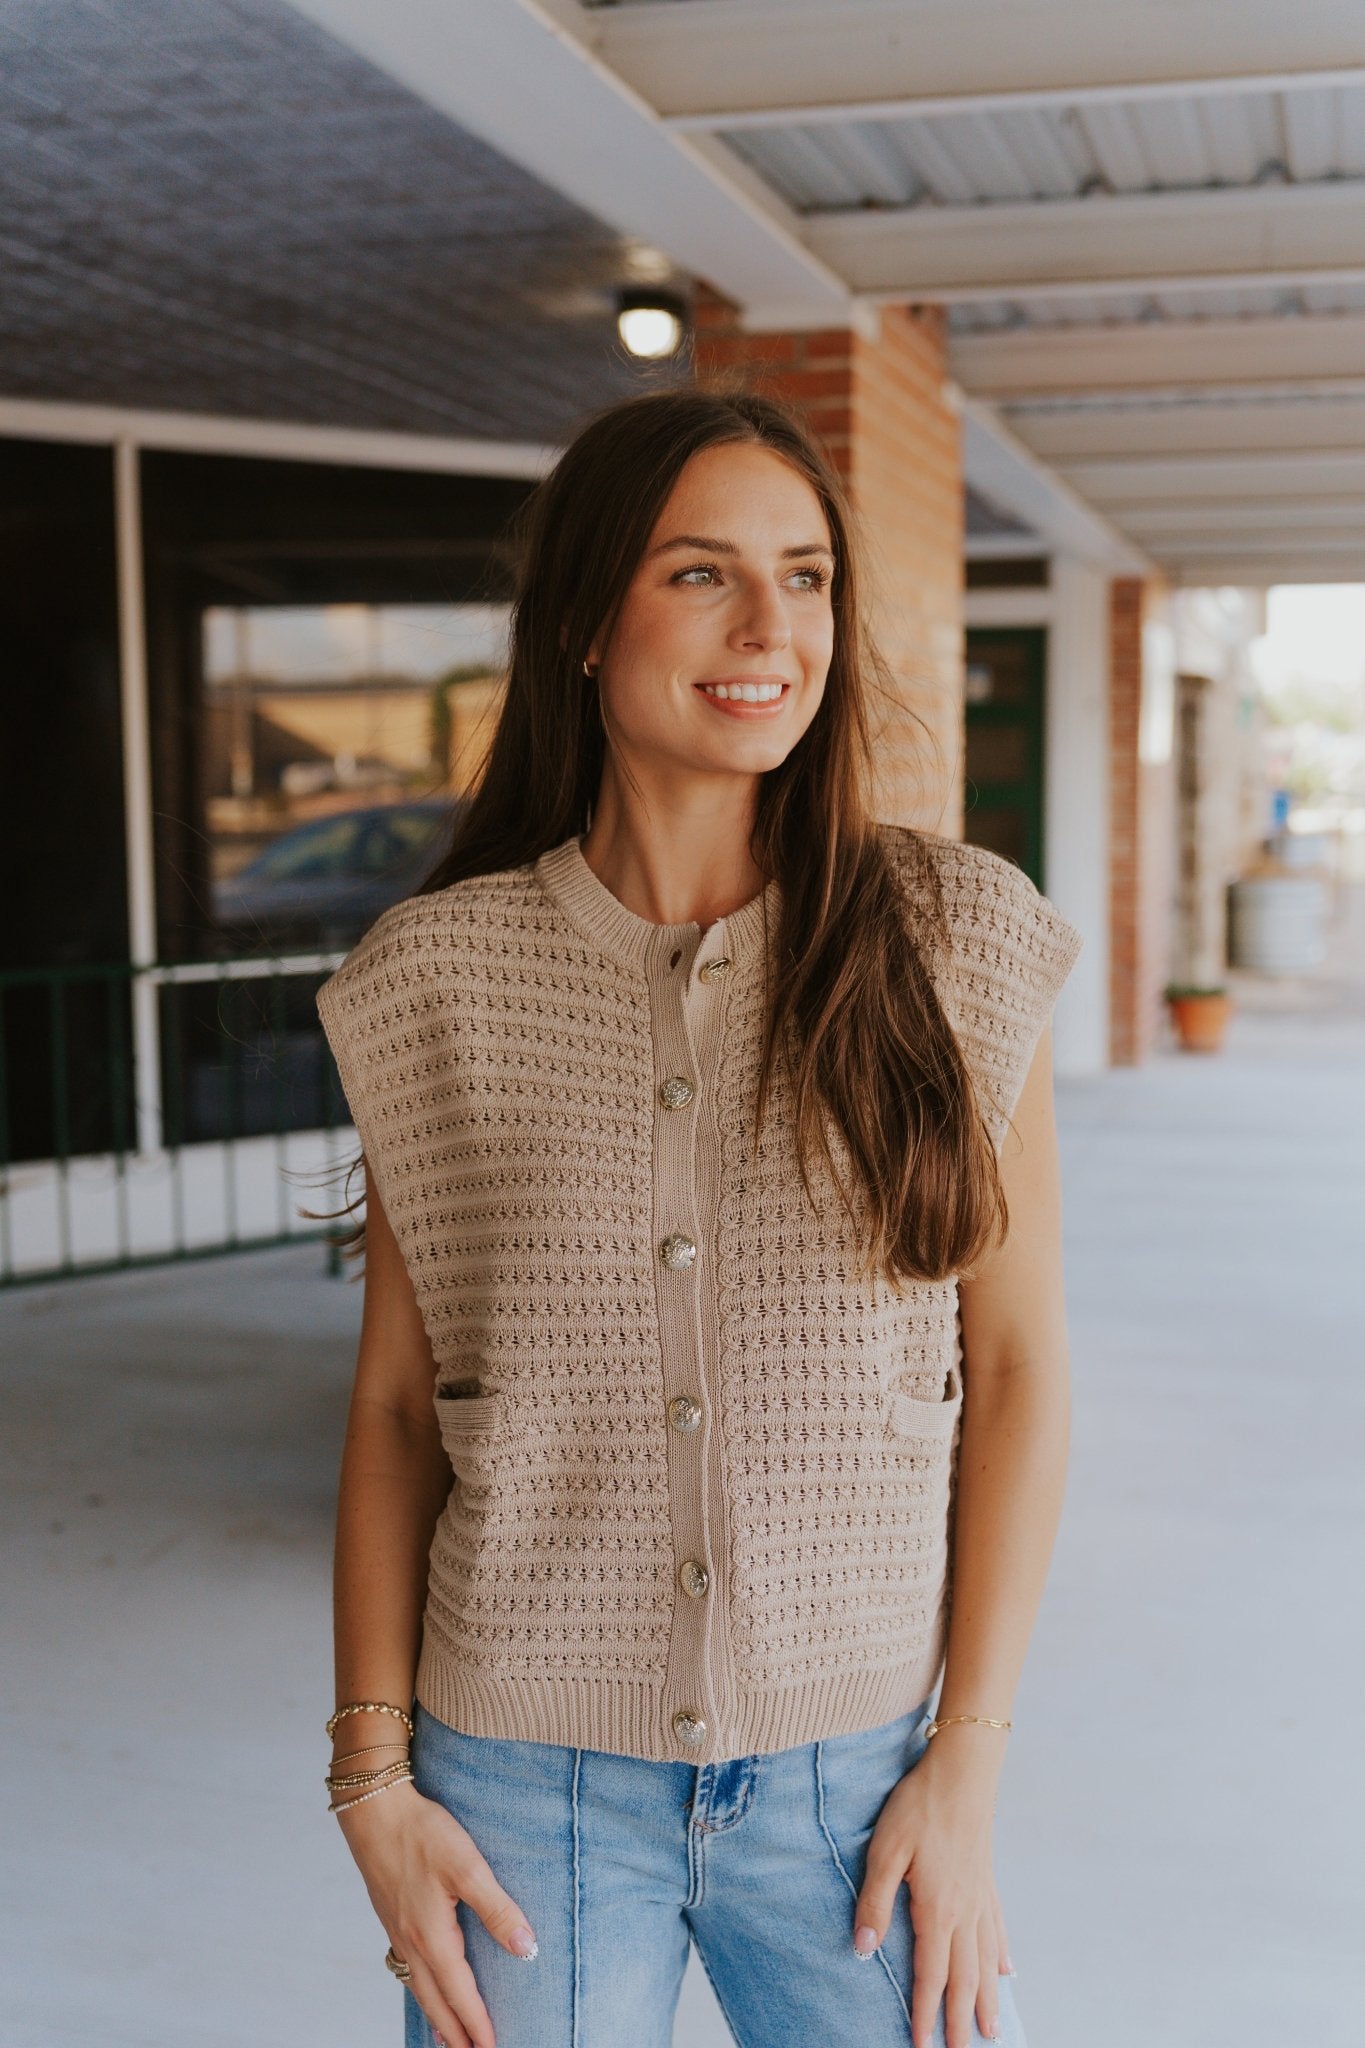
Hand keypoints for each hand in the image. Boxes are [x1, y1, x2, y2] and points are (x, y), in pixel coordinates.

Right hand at [337, 1778, 537, 2047]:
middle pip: (435, 2001)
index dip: (478, 2024)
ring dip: (436, 2016)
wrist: (375, 1809)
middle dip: (454, 2033)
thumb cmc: (422, 1834)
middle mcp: (411, 1941)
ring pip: (418, 1987)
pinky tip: (425, 1985)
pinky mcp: (391, 1916)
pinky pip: (407, 1969)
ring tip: (447, 2038)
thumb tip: (526, 1948)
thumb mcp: (468, 1867)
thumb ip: (498, 1909)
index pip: (460, 1993)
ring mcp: (397, 1930)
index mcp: (431, 1935)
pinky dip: (420, 1990)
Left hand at [852, 1734, 1011, 2047]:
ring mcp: (981, 1897)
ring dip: (987, 1999)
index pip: (930, 1974)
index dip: (924, 2013)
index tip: (920, 2045)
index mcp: (937, 1909)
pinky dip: (1001, 1955)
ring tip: (993, 2031)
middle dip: (960, 2021)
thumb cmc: (919, 1805)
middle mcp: (965, 1911)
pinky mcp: (987, 1879)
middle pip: (964, 1978)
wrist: (963, 1770)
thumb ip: (874, 1902)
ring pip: (986, 1961)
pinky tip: (1006, 1971)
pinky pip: (997, 1928)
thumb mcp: (884, 1850)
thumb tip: (864, 1951)